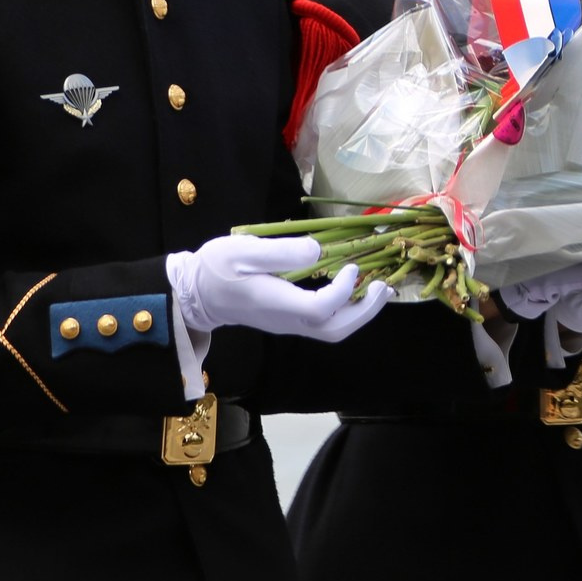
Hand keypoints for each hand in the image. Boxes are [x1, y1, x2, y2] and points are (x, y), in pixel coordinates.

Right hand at [167, 236, 391, 344]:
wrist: (197, 294)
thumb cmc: (217, 268)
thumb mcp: (242, 250)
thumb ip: (280, 252)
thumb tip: (317, 252)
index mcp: (275, 303)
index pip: (319, 309)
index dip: (342, 291)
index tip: (352, 266)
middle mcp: (286, 320)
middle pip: (334, 329)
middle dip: (364, 312)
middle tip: (383, 286)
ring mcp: (289, 324)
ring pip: (332, 330)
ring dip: (361, 313)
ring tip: (381, 290)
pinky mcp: (290, 320)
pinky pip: (326, 323)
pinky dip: (348, 310)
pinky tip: (358, 290)